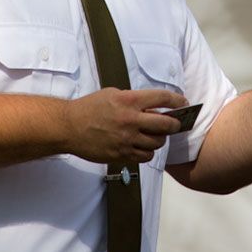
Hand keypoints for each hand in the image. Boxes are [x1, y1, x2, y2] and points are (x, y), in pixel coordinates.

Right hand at [64, 88, 187, 164]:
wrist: (69, 127)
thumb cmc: (90, 108)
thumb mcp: (113, 94)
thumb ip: (134, 100)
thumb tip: (154, 108)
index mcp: (129, 100)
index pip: (163, 98)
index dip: (177, 100)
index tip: (183, 103)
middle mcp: (130, 120)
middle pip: (166, 124)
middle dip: (175, 124)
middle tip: (175, 124)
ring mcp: (126, 139)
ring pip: (157, 143)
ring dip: (160, 139)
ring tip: (155, 135)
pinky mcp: (121, 154)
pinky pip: (145, 156)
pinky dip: (148, 152)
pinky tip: (142, 146)